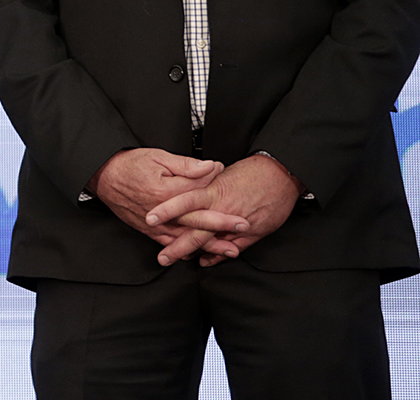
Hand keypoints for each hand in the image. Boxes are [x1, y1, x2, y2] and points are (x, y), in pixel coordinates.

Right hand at [89, 148, 247, 263]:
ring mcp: (155, 224)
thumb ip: (186, 165)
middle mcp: (162, 212)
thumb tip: (212, 167)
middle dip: (223, 225)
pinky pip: (170, 243)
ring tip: (231, 250)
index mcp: (166, 191)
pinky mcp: (148, 230)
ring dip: (210, 245)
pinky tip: (200, 254)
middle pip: (198, 220)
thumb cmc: (129, 164)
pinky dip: (186, 250)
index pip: (199, 191)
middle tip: (244, 226)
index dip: (216, 185)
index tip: (230, 181)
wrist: (103, 176)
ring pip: (187, 238)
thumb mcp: (158, 157)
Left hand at [146, 154, 303, 266]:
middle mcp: (223, 210)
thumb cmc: (251, 172)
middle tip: (163, 257)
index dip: (167, 210)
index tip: (150, 218)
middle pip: (196, 231)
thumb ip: (203, 184)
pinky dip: (218, 255)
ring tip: (180, 260)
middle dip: (178, 246)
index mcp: (213, 193)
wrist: (281, 175)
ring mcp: (237, 224)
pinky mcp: (252, 233)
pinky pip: (231, 248)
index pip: (184, 202)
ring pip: (212, 243)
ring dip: (196, 252)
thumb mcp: (221, 172)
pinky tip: (205, 259)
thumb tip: (185, 191)